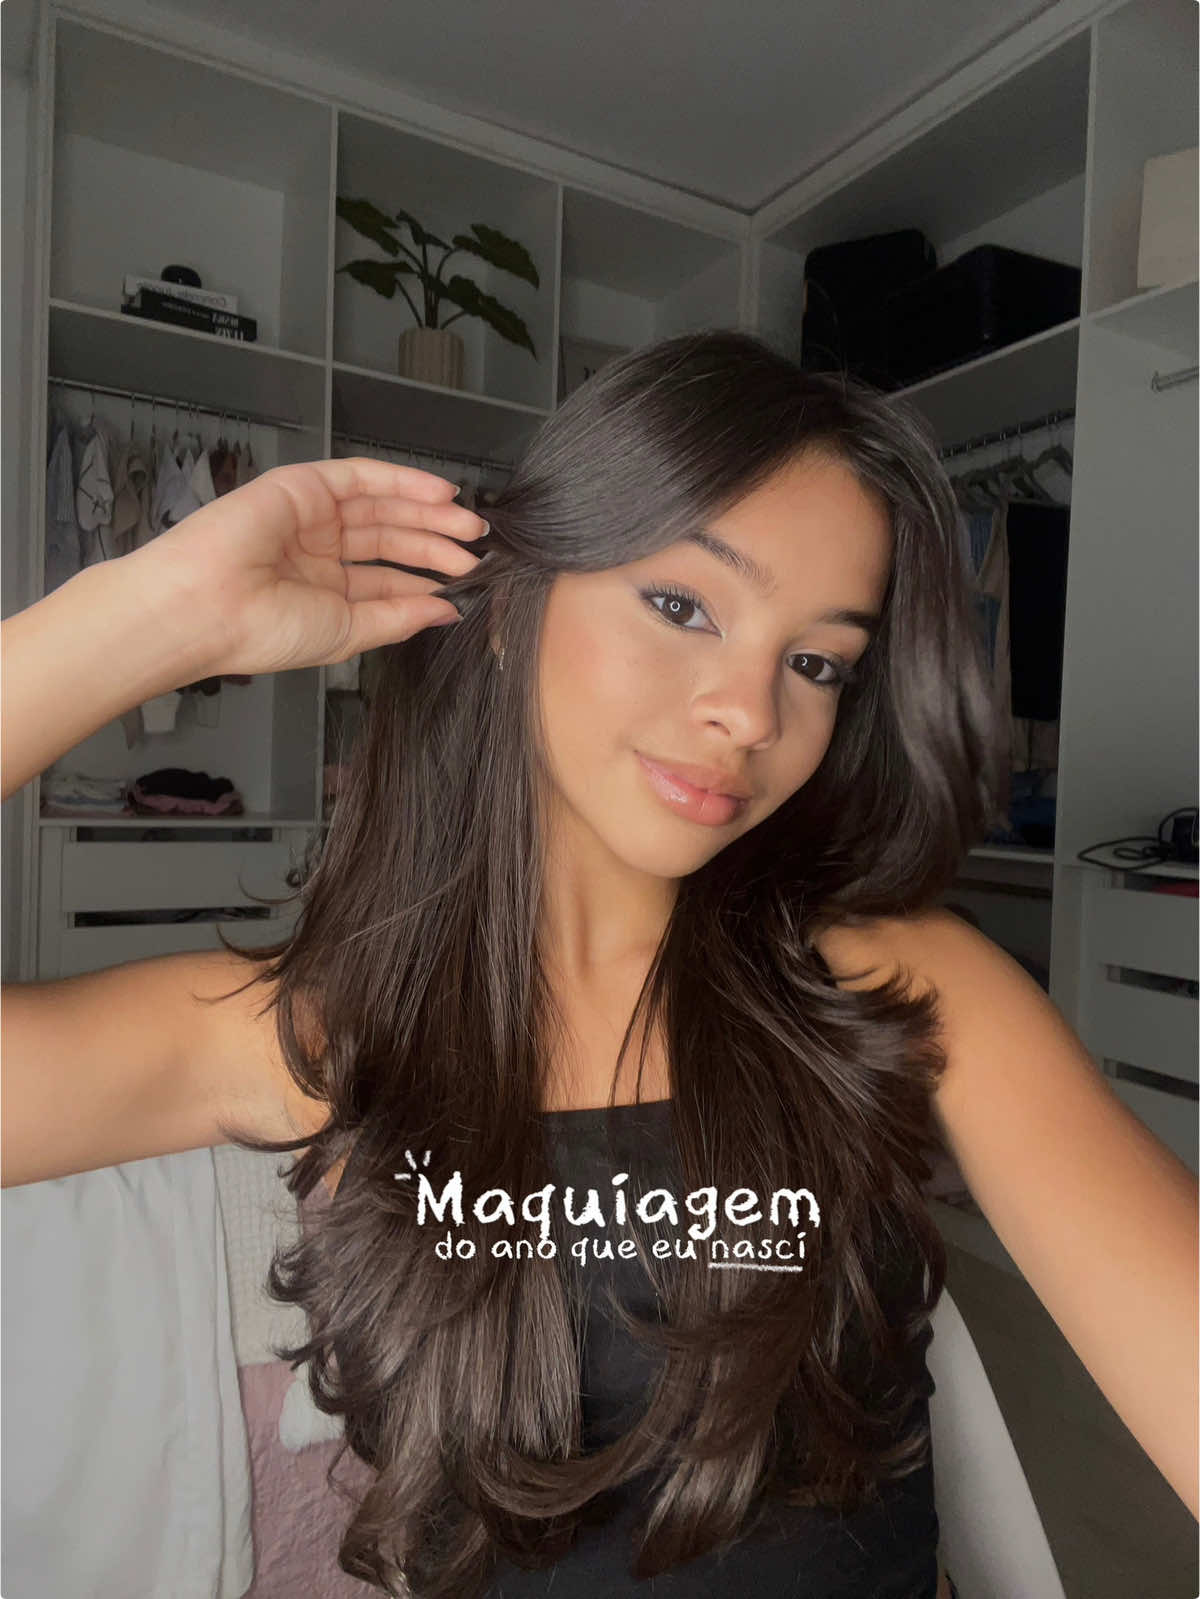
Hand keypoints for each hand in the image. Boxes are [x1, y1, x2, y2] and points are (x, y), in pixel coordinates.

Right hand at [123, 457, 487, 675]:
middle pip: (391, 539)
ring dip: (428, 511)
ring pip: (382, 506)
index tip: (469, 582)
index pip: (388, 578)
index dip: (429, 577)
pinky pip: (361, 477)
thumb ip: (399, 617)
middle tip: (477, 548)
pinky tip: (439, 493)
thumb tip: (446, 611)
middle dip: (436, 541)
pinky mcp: (303, 486)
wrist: (207, 607)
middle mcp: (319, 552)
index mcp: (324, 592)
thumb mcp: (348, 632)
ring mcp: (310, 517)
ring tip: (469, 525)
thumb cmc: (266, 631)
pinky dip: (402, 481)